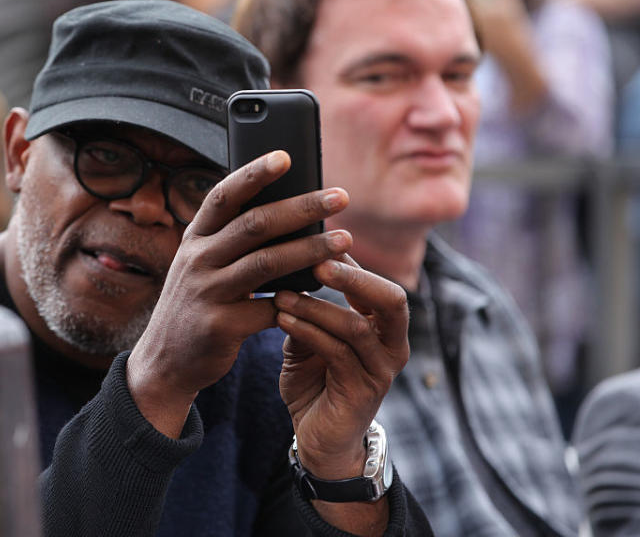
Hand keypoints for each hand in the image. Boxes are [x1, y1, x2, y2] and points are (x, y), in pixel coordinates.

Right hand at [126, 151, 350, 436]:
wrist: (166, 361)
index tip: (286, 156)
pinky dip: (298, 300)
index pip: (224, 196)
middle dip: (301, 207)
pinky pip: (268, 310)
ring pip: (267, 264)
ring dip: (310, 250)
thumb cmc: (198, 303)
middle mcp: (196, 260)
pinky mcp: (219, 327)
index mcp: (194, 238)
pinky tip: (324, 292)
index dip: (253, 174)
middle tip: (341, 196)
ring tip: (345, 240)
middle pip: (254, 224)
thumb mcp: (203, 265)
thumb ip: (232, 240)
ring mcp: (205, 293)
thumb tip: (291, 211)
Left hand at [274, 255, 408, 478]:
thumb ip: (307, 306)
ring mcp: (382, 370)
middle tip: (318, 261)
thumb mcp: (307, 336)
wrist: (316, 438)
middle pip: (391, 299)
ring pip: (356, 326)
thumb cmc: (313, 380)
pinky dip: (308, 332)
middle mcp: (392, 345)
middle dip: (355, 277)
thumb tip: (288, 263)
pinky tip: (282, 320)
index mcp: (383, 326)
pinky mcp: (363, 391)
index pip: (374, 282)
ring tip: (282, 295)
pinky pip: (338, 353)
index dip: (348, 259)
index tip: (313, 236)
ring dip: (316, 307)